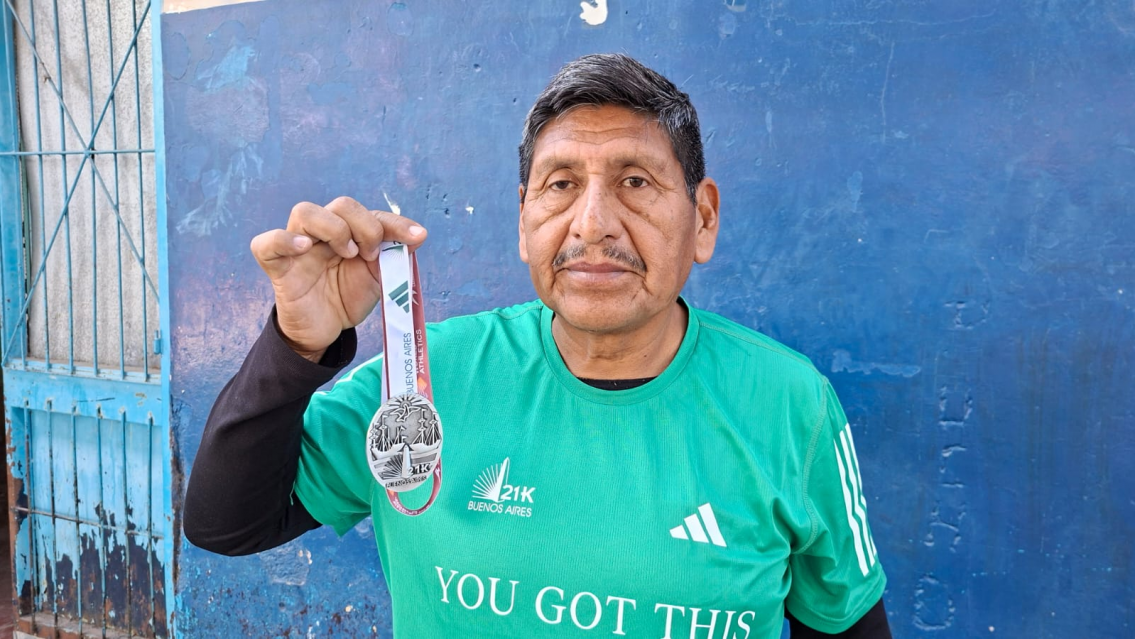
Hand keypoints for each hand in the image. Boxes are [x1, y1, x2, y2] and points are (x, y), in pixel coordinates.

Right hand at [250, 196, 426, 360]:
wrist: (326, 330)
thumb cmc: (348, 297)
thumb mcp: (378, 278)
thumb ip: (394, 257)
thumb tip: (418, 235)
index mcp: (350, 231)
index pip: (372, 213)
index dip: (395, 222)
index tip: (417, 237)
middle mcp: (323, 232)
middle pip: (341, 204)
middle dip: (366, 226)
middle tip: (370, 256)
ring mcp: (299, 246)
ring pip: (305, 212)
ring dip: (334, 228)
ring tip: (348, 254)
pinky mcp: (278, 267)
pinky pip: (265, 244)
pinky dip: (284, 240)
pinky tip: (304, 248)